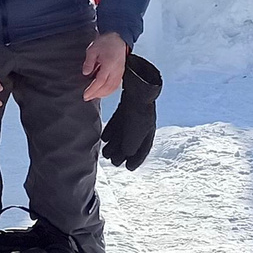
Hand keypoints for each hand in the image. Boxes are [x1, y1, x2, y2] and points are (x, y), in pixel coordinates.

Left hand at [81, 33, 129, 101]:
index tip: (85, 95)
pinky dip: (109, 91)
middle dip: (96, 94)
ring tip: (93, 96)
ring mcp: (119, 73)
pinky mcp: (121, 73)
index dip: (92, 90)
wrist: (118, 38)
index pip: (100, 81)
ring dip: (102, 94)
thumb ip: (89, 62)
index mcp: (109, 65)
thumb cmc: (106, 42)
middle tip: (87, 97)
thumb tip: (85, 73)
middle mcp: (116, 70)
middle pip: (106, 87)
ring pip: (112, 88)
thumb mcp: (93, 49)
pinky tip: (103, 92)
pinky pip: (116, 85)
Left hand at [98, 54, 161, 170]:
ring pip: (124, 132)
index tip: (129, 168)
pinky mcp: (126, 106)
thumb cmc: (139, 109)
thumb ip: (130, 145)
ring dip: (115, 143)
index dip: (136, 160)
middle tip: (113, 161)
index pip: (143, 149)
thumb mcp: (135, 132)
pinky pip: (119, 121)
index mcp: (148, 131)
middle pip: (132, 141)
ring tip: (106, 151)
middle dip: (122, 152)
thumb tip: (125, 156)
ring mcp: (134, 114)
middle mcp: (142, 124)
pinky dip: (112, 130)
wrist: (139, 85)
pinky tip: (104, 137)